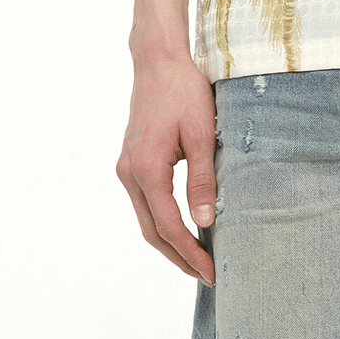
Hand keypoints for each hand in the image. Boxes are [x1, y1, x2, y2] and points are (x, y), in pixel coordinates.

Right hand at [116, 51, 216, 284]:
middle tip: (207, 276)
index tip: (212, 272)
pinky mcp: (132, 162)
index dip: (191, 253)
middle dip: (179, 258)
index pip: (169, 226)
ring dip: (170, 243)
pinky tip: (184, 231)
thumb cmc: (184, 92)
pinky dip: (163, 223)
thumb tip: (205, 222)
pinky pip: (146, 203)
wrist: (158, 61)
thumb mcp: (203, 135)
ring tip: (198, 261)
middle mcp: (130, 173)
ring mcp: (127, 168)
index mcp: (146, 169)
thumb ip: (203, 180)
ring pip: (146, 220)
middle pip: (152, 231)